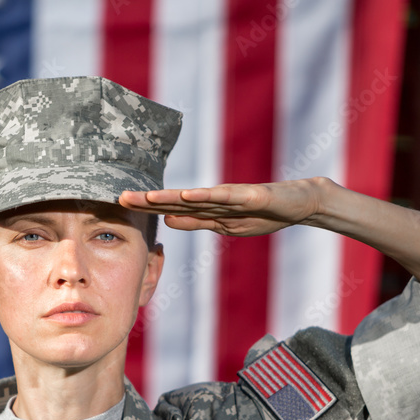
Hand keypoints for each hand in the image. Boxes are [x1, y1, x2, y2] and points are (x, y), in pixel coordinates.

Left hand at [118, 177, 328, 236]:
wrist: (300, 202)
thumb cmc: (263, 213)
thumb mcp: (223, 224)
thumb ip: (196, 221)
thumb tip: (166, 220)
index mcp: (207, 209)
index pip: (170, 209)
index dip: (145, 208)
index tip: (119, 206)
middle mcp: (214, 199)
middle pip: (176, 201)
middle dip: (148, 200)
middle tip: (120, 197)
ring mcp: (232, 196)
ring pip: (196, 197)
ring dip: (170, 197)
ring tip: (146, 196)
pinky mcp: (251, 196)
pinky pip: (225, 197)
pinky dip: (206, 196)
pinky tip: (188, 195)